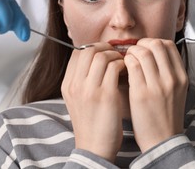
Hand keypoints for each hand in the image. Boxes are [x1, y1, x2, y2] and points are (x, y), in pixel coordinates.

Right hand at [61, 43, 124, 161]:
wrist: (94, 148)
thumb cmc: (90, 123)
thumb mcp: (77, 100)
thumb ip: (82, 80)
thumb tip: (95, 60)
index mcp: (67, 84)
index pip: (77, 53)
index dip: (92, 48)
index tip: (103, 52)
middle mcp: (76, 84)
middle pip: (88, 50)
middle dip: (104, 47)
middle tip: (115, 53)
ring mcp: (90, 89)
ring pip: (102, 56)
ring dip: (115, 55)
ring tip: (122, 63)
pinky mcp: (106, 95)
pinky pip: (115, 67)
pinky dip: (123, 65)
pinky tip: (126, 71)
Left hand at [124, 38, 187, 151]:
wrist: (162, 140)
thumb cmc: (165, 115)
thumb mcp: (175, 90)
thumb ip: (167, 72)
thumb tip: (151, 53)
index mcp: (181, 77)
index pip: (168, 45)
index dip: (153, 42)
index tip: (145, 48)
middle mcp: (172, 78)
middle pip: (156, 44)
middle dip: (142, 43)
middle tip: (133, 51)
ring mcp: (158, 85)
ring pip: (143, 52)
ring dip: (131, 52)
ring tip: (127, 60)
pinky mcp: (142, 93)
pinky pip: (132, 66)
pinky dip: (125, 62)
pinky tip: (123, 69)